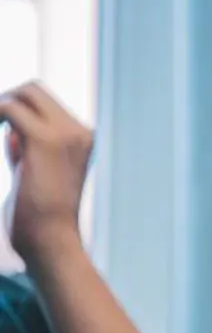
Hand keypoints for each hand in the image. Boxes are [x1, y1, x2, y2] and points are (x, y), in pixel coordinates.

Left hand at [0, 82, 91, 261]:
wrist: (52, 243)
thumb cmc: (40, 220)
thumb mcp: (35, 177)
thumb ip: (27, 151)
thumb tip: (10, 131)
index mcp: (83, 141)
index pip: (44, 104)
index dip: (15, 110)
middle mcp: (79, 133)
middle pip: (34, 90)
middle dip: (5, 102)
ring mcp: (65, 134)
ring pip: (23, 93)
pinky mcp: (44, 140)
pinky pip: (9, 108)